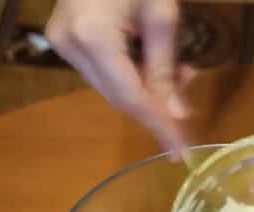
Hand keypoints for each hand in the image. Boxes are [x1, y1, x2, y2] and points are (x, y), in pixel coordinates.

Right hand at [46, 0, 194, 154]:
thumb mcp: (162, 17)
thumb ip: (165, 69)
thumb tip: (175, 116)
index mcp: (93, 38)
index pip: (130, 99)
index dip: (158, 127)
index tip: (180, 153)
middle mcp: (70, 46)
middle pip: (119, 97)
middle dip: (158, 104)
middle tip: (191, 90)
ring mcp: (62, 42)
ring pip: (112, 88)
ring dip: (149, 89)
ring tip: (181, 70)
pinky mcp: (64, 39)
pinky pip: (104, 72)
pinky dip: (133, 74)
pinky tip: (156, 63)